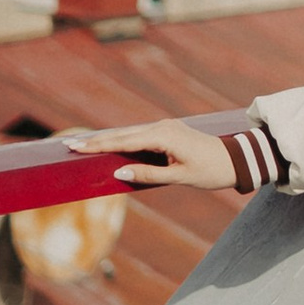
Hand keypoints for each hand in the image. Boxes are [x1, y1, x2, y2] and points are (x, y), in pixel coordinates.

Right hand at [55, 115, 235, 191]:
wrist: (235, 160)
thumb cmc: (210, 171)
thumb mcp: (179, 177)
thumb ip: (148, 174)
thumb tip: (119, 172)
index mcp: (164, 136)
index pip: (124, 142)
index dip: (99, 146)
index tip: (76, 148)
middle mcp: (162, 127)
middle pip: (122, 135)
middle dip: (96, 141)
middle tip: (68, 146)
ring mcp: (165, 127)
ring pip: (129, 134)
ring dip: (106, 140)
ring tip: (82, 144)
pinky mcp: (167, 132)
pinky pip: (139, 136)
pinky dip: (121, 140)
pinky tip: (108, 144)